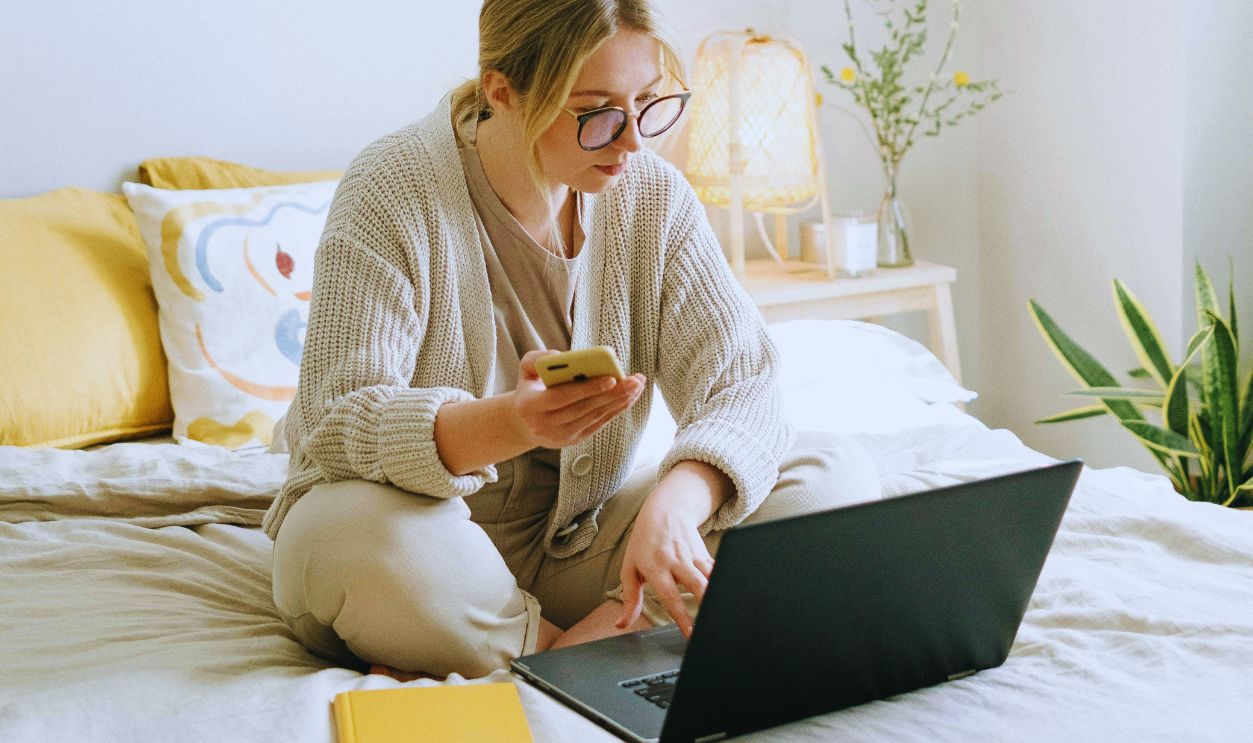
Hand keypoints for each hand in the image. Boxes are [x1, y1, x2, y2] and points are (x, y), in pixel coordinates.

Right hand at [511, 349, 645, 448]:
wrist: (525, 421)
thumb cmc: (531, 388)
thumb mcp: (525, 370)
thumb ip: (536, 359)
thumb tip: (560, 356)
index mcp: (530, 406)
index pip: (562, 397)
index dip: (587, 388)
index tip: (610, 378)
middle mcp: (545, 425)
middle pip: (584, 408)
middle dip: (612, 394)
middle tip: (634, 380)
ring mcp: (561, 435)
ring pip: (595, 416)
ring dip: (619, 401)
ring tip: (637, 385)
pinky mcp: (574, 440)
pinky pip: (599, 423)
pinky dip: (615, 409)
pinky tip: (629, 396)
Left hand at [615, 496, 714, 637]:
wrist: (664, 510)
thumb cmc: (643, 543)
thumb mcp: (630, 568)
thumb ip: (630, 599)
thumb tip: (620, 624)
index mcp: (656, 567)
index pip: (671, 596)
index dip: (682, 616)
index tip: (690, 634)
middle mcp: (676, 561)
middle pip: (696, 584)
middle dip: (706, 605)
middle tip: (711, 626)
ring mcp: (692, 555)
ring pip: (710, 576)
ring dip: (717, 594)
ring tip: (723, 613)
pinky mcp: (704, 552)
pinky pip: (716, 569)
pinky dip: (724, 582)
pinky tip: (729, 597)